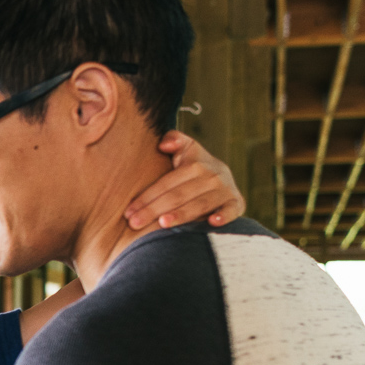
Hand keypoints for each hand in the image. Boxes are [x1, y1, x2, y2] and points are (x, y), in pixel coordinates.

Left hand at [124, 132, 244, 230]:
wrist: (223, 180)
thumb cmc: (193, 169)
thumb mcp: (186, 151)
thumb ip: (175, 141)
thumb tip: (163, 144)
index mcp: (195, 164)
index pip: (167, 183)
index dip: (147, 197)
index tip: (128, 212)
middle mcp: (212, 176)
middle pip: (179, 195)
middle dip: (155, 209)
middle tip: (134, 223)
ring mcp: (225, 190)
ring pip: (200, 205)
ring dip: (182, 214)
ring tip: (162, 223)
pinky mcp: (237, 204)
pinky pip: (231, 211)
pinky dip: (224, 216)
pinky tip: (212, 222)